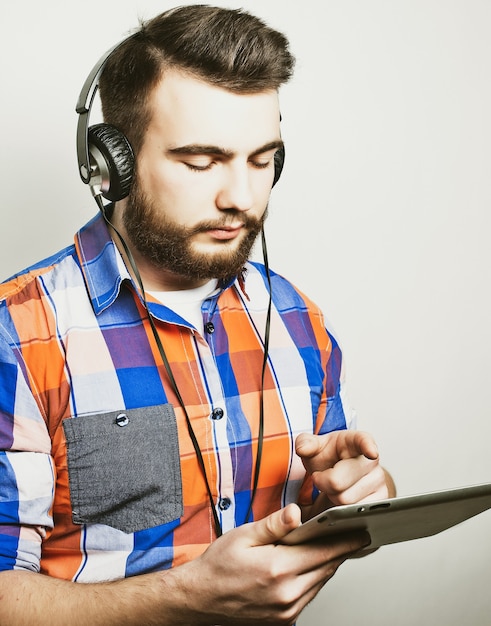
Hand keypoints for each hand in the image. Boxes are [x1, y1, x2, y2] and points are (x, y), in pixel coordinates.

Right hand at [180, 503, 369, 624]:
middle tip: (353, 532)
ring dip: (327, 564)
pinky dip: (314, 578)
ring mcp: (287, 610)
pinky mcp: (284, 619)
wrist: (200, 598)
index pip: (324, 553)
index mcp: (278, 570)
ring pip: (320, 582)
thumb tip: (296, 513)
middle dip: (340, 549)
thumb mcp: (244, 536)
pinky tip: (309, 564)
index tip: (362, 531)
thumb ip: (274, 525)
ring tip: (331, 544)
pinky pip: (309, 594)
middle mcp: (286, 594)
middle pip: (326, 568)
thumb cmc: (219, 565)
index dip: (346, 540)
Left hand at [295, 430, 389, 511]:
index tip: (371, 452)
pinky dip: (343, 510)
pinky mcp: (381, 500)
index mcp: (355, 441)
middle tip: (324, 477)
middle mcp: (371, 461)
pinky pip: (355, 512)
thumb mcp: (314, 447)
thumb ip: (305, 444)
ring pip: (345, 501)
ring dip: (333, 497)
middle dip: (324, 483)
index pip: (363, 441)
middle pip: (338, 482)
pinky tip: (343, 497)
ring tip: (335, 487)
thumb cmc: (329, 458)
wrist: (340, 474)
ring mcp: (378, 481)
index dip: (367, 446)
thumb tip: (302, 448)